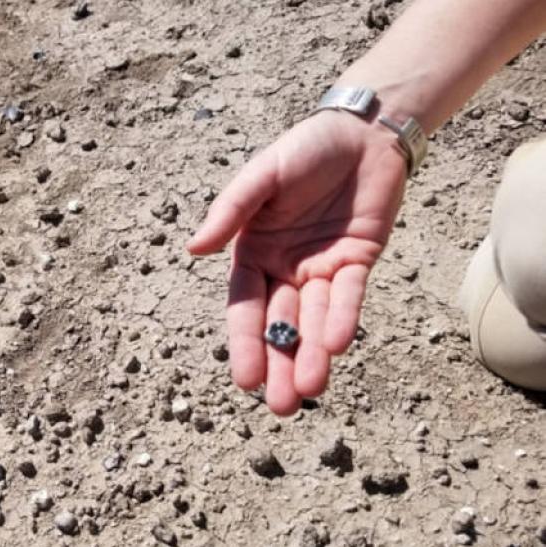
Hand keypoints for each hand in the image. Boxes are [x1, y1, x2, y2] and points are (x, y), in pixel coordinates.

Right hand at [187, 111, 406, 414]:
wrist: (361, 132)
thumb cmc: (303, 149)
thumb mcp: (261, 176)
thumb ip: (230, 211)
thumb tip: (193, 249)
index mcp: (253, 252)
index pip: (245, 306)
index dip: (244, 342)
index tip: (245, 380)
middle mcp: (285, 268)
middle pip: (279, 324)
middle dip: (281, 364)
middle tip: (282, 407)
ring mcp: (321, 269)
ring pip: (314, 320)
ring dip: (312, 354)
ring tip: (310, 390)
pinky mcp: (357, 262)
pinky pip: (348, 296)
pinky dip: (342, 319)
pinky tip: (337, 346)